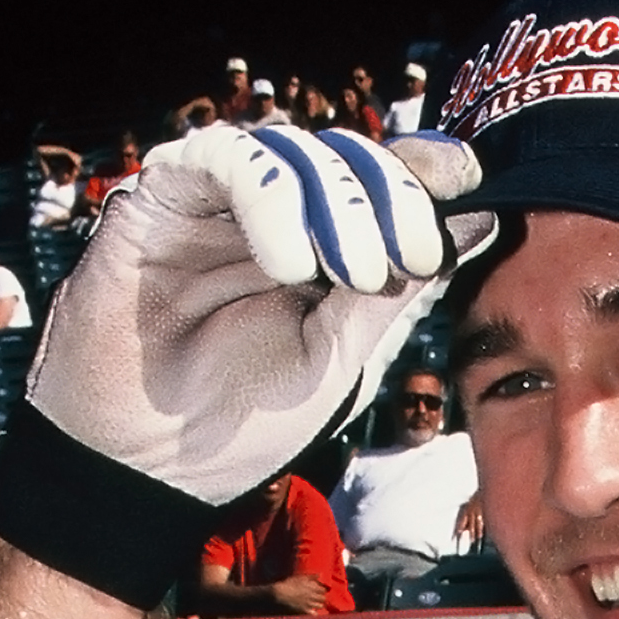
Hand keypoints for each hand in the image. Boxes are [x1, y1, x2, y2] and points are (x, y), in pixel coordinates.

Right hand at [0, 122, 493, 608]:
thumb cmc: (233, 423)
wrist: (143, 469)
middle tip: (413, 255)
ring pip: (291, 149)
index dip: (421, 173)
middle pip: (340, 156)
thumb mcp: (336, 355)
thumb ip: (395, 291)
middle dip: (390, 195)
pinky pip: (225, 158)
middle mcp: (264, 213)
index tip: (472, 180)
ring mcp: (212, 201)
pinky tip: (290, 264)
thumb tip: (475, 222)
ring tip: (356, 274)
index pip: (374, 182)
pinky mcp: (159, 195)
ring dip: (339, 202)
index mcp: (311, 246)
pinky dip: (270, 199)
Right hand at [269, 571, 330, 613]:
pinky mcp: (304, 611)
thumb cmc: (288, 584)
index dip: (322, 590)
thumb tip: (320, 575)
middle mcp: (312, 595)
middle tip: (317, 598)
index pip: (323, 589)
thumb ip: (311, 577)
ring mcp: (309, 603)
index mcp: (312, 586)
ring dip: (318, 605)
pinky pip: (314, 614)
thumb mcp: (299, 578)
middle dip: (321, 598)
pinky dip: (314, 613)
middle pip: (323, 598)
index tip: (319, 591)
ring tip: (313, 604)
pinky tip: (311, 611)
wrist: (278, 594)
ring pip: (320, 606)